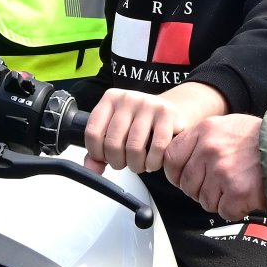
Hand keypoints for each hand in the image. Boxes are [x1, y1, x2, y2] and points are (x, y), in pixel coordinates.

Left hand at [84, 84, 225, 173]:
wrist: (176, 109)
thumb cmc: (144, 123)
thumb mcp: (118, 131)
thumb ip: (100, 150)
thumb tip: (91, 168)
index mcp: (111, 99)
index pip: (92, 132)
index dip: (97, 153)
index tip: (105, 158)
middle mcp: (128, 98)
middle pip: (113, 144)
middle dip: (118, 163)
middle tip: (126, 163)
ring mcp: (149, 104)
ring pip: (134, 148)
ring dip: (137, 165)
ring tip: (141, 164)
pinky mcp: (168, 114)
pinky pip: (157, 149)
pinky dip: (153, 162)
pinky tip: (153, 161)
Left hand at [163, 114, 266, 219]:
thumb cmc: (258, 139)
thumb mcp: (225, 125)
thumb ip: (201, 139)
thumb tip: (180, 159)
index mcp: (204, 131)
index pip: (171, 158)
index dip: (176, 173)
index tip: (184, 178)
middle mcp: (209, 150)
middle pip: (187, 184)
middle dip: (200, 189)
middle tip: (219, 184)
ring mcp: (222, 172)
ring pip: (204, 200)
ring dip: (219, 200)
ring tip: (236, 186)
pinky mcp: (236, 192)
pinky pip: (223, 211)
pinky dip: (235, 209)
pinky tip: (245, 195)